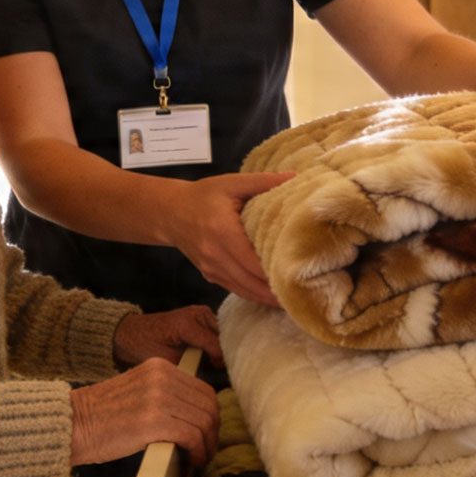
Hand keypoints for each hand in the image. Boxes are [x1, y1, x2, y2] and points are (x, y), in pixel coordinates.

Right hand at [69, 357, 218, 465]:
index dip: (210, 415)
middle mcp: (162, 377)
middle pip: (208, 405)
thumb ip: (166, 395)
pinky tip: (192, 461)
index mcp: (159, 367)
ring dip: (207, 444)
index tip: (207, 433)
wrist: (73, 424)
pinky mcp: (154, 421)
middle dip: (213, 431)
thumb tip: (196, 417)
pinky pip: (192, 437)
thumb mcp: (138, 391)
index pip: (202, 389)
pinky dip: (198, 452)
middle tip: (206, 450)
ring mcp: (158, 398)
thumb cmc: (102, 415)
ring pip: (204, 421)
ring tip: (199, 458)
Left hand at [114, 306, 223, 368]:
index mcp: (187, 325)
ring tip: (216, 365)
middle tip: (220, 372)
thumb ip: (189, 368)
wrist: (131, 331)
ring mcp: (200, 312)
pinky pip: (215, 330)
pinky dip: (216, 342)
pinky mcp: (200, 315)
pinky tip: (213, 355)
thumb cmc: (144, 346)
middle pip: (222, 337)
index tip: (222, 377)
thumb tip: (209, 379)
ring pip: (222, 333)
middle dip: (224, 354)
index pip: (216, 345)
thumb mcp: (166, 361)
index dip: (222, 362)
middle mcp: (197, 314)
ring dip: (221, 348)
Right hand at [163, 173, 290, 306]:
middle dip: (278, 290)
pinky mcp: (210, 276)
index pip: (254, 260)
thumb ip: (262, 181)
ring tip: (294, 299)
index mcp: (223, 232)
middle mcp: (216, 255)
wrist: (170, 212)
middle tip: (306, 292)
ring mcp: (212, 269)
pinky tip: (273, 297)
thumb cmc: (203, 195)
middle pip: (252, 282)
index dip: (277, 270)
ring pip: (245, 291)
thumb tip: (295, 177)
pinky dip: (255, 295)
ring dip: (269, 297)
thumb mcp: (231, 183)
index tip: (301, 273)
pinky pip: (236, 290)